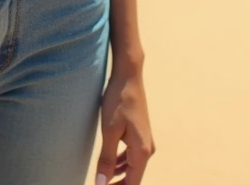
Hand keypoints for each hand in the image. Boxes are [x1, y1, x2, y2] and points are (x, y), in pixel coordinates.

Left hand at [94, 65, 155, 184]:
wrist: (128, 76)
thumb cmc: (118, 101)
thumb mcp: (109, 131)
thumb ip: (106, 159)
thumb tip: (101, 184)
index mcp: (142, 152)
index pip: (132, 184)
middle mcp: (147, 150)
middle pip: (133, 178)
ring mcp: (145, 142)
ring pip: (132, 168)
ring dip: (118, 176)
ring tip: (102, 180)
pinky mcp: (139, 135)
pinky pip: (131, 157)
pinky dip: (120, 164)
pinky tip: (109, 166)